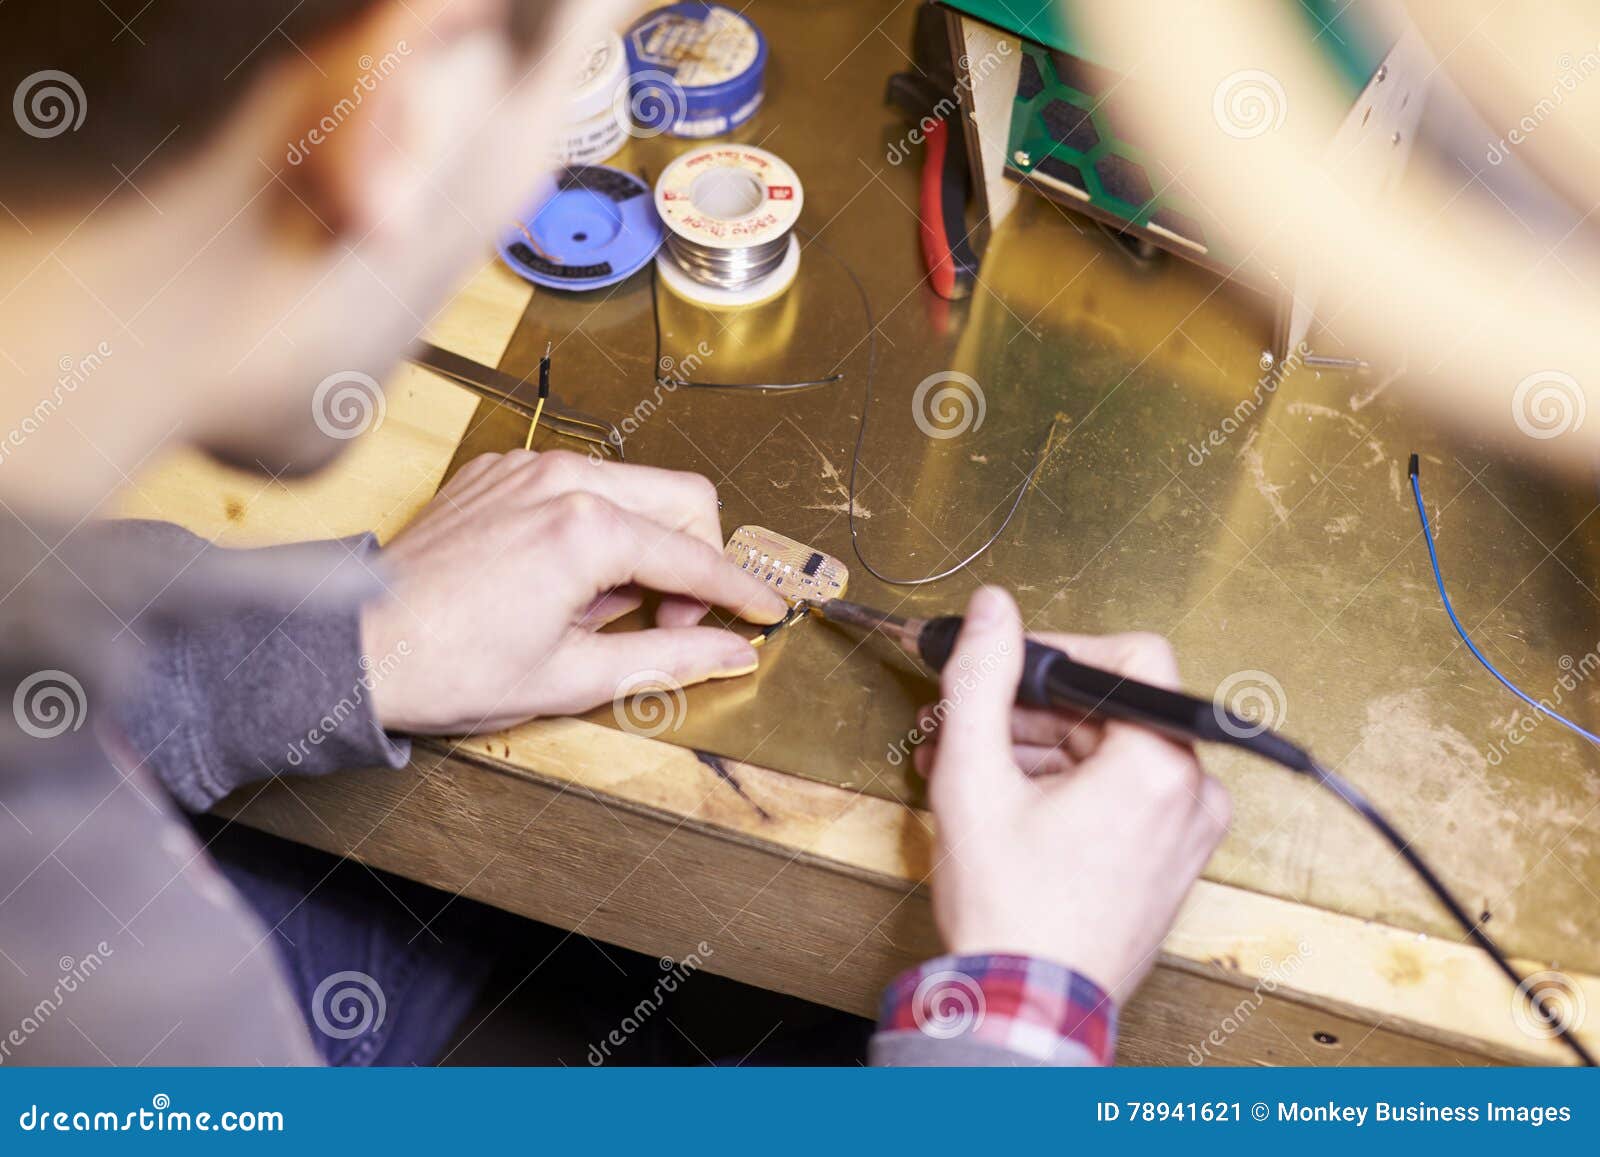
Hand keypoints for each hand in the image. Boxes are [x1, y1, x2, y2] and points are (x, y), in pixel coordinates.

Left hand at [361, 450, 786, 733]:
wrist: (357, 646)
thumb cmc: (448, 665)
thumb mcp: (574, 677)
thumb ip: (669, 655)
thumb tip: (731, 651)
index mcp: (587, 529)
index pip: (698, 557)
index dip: (741, 592)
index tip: (765, 614)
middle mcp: (562, 480)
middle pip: (683, 498)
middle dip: (700, 558)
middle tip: (676, 617)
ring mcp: (527, 468)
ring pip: (635, 485)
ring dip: (648, 542)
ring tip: (610, 607)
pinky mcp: (499, 471)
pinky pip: (580, 484)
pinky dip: (598, 526)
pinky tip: (569, 580)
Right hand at [912, 587, 1229, 1000]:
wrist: (1028, 1008)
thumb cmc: (1012, 914)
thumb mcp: (973, 779)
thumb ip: (981, 680)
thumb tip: (994, 611)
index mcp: (1159, 768)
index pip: (1133, 656)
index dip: (1063, 649)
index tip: (1011, 667)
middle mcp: (1192, 796)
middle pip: (1115, 705)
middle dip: (1032, 707)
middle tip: (968, 721)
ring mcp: (1187, 831)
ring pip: (1113, 748)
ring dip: (1040, 746)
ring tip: (971, 766)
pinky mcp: (1172, 857)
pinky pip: (1124, 791)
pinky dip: (1067, 784)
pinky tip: (1006, 797)